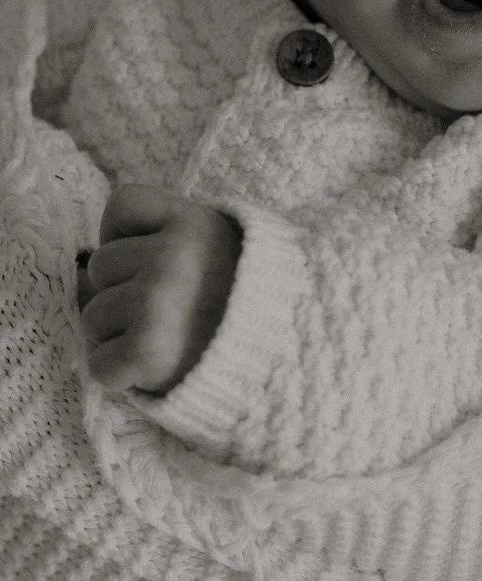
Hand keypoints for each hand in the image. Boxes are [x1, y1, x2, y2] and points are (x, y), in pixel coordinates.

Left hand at [78, 185, 241, 393]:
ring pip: (92, 316)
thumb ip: (167, 240)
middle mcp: (174, 255)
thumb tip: (81, 274)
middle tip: (169, 313)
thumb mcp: (226, 247)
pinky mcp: (149, 349)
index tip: (158, 260)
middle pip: (101, 266)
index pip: (123, 204)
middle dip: (123, 292)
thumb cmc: (257, 305)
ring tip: (167, 342)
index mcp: (195, 223)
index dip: (130, 235)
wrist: (301, 356)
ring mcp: (159, 301)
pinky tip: (157, 369)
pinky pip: (100, 363)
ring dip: (120, 337)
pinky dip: (122, 375)